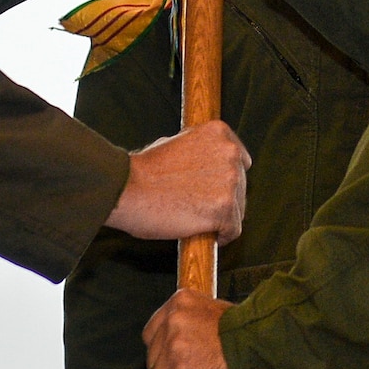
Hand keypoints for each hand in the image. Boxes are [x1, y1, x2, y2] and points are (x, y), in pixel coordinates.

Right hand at [106, 121, 249, 243]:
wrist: (127, 188)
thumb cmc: (143, 170)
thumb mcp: (174, 142)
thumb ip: (199, 151)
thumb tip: (207, 166)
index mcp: (219, 133)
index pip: (239, 159)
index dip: (225, 178)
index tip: (214, 189)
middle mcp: (230, 153)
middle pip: (240, 185)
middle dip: (224, 198)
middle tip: (200, 208)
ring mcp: (229, 181)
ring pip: (238, 209)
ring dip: (222, 218)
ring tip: (198, 222)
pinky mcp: (225, 208)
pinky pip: (233, 229)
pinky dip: (221, 236)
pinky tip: (206, 235)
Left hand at [143, 290, 254, 368]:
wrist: (270, 349)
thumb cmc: (253, 336)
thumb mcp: (219, 317)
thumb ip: (196, 327)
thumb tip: (187, 350)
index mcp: (181, 303)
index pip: (152, 331)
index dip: (159, 351)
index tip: (166, 362)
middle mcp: (174, 324)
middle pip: (153, 358)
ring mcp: (176, 352)